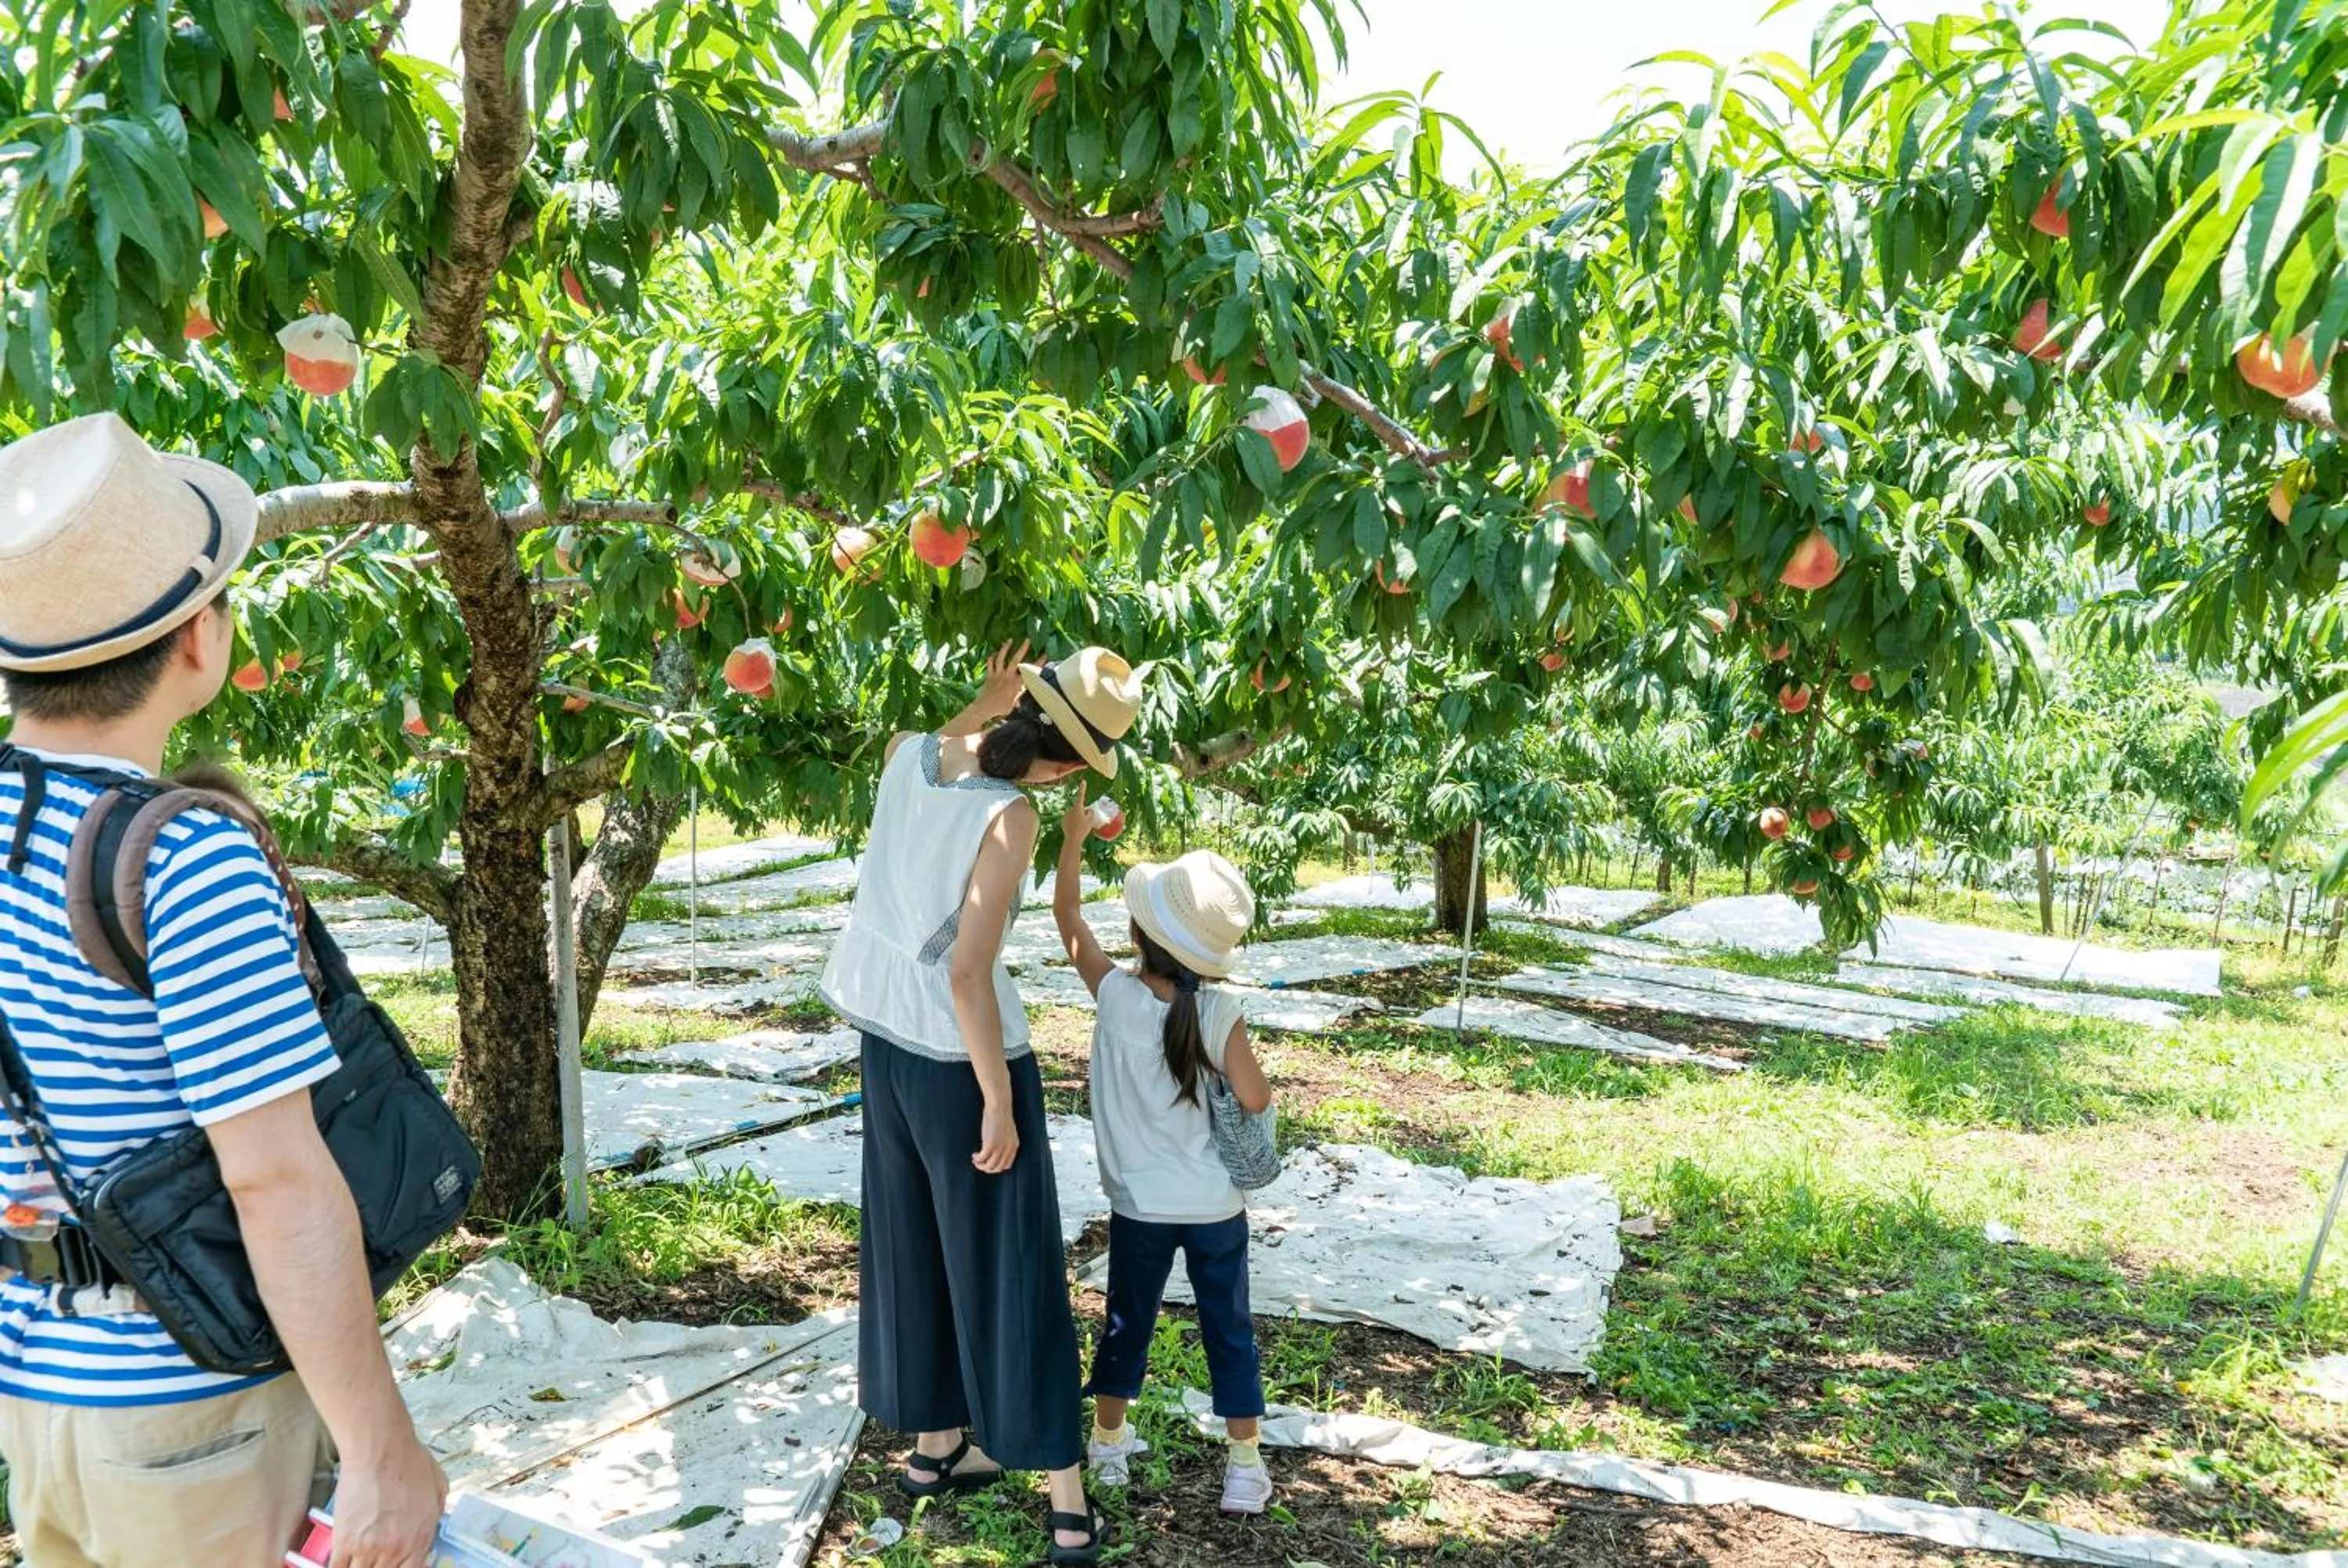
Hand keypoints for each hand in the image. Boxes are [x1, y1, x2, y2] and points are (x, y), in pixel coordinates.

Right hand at [329, 1432, 445, 1567]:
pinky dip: (340, 1567)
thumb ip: (437, 1513)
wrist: (381, 1450)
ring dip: (360, 1566)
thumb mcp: (439, 1488)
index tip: (397, 1564)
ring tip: (360, 1556)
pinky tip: (342, 1560)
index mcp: (420, 1539)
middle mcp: (395, 1550)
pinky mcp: (344, 1541)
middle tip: (376, 1557)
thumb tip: (432, 1525)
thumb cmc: (410, 1462)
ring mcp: (369, 1548)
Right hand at [973, 1097, 1018, 1174]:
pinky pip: (982, 1158)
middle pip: (997, 1168)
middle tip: (980, 1163)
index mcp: (1014, 1146)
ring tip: (976, 1160)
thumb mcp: (1008, 1132)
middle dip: (987, 1168)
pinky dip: (977, 1159)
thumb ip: (1005, 1142)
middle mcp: (1008, 1149)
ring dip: (981, 1166)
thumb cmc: (1001, 1116)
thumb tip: (997, 1150)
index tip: (989, 1163)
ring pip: (989, 1166)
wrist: (999, 1107)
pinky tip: (974, 1155)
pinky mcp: (990, 1145)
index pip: (1007, 1165)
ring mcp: (1000, 1148)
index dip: (997, 1167)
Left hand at [976, 639, 1031, 723]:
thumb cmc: (1001, 708)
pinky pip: (990, 664)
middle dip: (1022, 649)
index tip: (1044, 655)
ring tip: (1009, 640)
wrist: (985, 707)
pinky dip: (991, 658)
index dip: (1038, 663)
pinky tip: (993, 653)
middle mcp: (1008, 676)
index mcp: (1016, 683)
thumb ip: (1018, 696)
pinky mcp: (990, 675)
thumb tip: (1023, 693)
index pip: (1030, 671)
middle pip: (1016, 659)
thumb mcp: (1014, 704)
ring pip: (1001, 658)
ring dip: (1005, 648)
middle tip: (1027, 640)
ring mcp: (998, 674)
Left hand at [1061, 781, 1092, 849]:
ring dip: (1077, 817)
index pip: (1081, 796)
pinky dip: (1073, 822)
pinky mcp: (1063, 820)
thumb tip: (1089, 810)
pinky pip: (1070, 818)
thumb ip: (1090, 813)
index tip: (1083, 781)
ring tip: (1079, 826)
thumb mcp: (1090, 821)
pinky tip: (1074, 828)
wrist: (1072, 839)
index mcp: (1078, 808)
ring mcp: (1066, 814)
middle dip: (1082, 812)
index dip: (1082, 788)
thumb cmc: (1083, 829)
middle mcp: (1071, 809)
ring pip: (1074, 813)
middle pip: (1078, 808)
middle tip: (1085, 822)